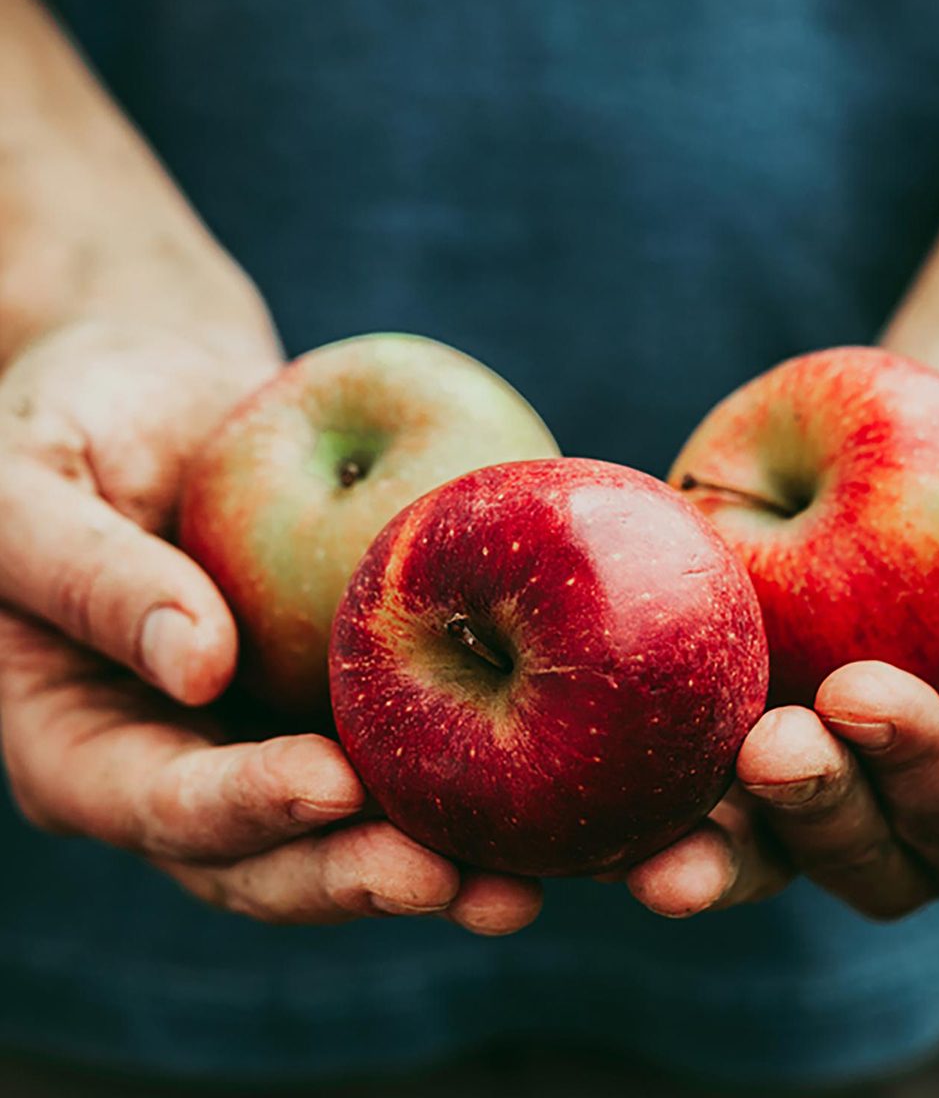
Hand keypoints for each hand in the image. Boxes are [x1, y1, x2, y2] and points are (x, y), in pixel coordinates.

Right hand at [0, 319, 541, 932]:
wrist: (163, 384)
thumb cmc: (74, 420)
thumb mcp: (32, 487)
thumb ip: (91, 577)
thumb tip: (197, 665)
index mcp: (87, 744)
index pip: (159, 803)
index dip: (243, 809)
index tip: (330, 786)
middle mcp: (188, 763)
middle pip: (269, 855)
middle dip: (357, 875)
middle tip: (451, 881)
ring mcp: (272, 735)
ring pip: (355, 827)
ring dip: (439, 862)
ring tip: (526, 882)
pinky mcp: (347, 695)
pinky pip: (410, 744)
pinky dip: (479, 773)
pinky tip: (559, 784)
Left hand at [625, 370, 938, 918]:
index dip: (930, 775)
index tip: (868, 697)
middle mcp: (913, 804)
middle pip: (868, 858)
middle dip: (819, 814)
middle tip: (772, 748)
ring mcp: (821, 770)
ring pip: (768, 847)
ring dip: (717, 845)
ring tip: (658, 833)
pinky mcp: (742, 716)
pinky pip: (691, 775)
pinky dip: (644, 789)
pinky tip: (595, 777)